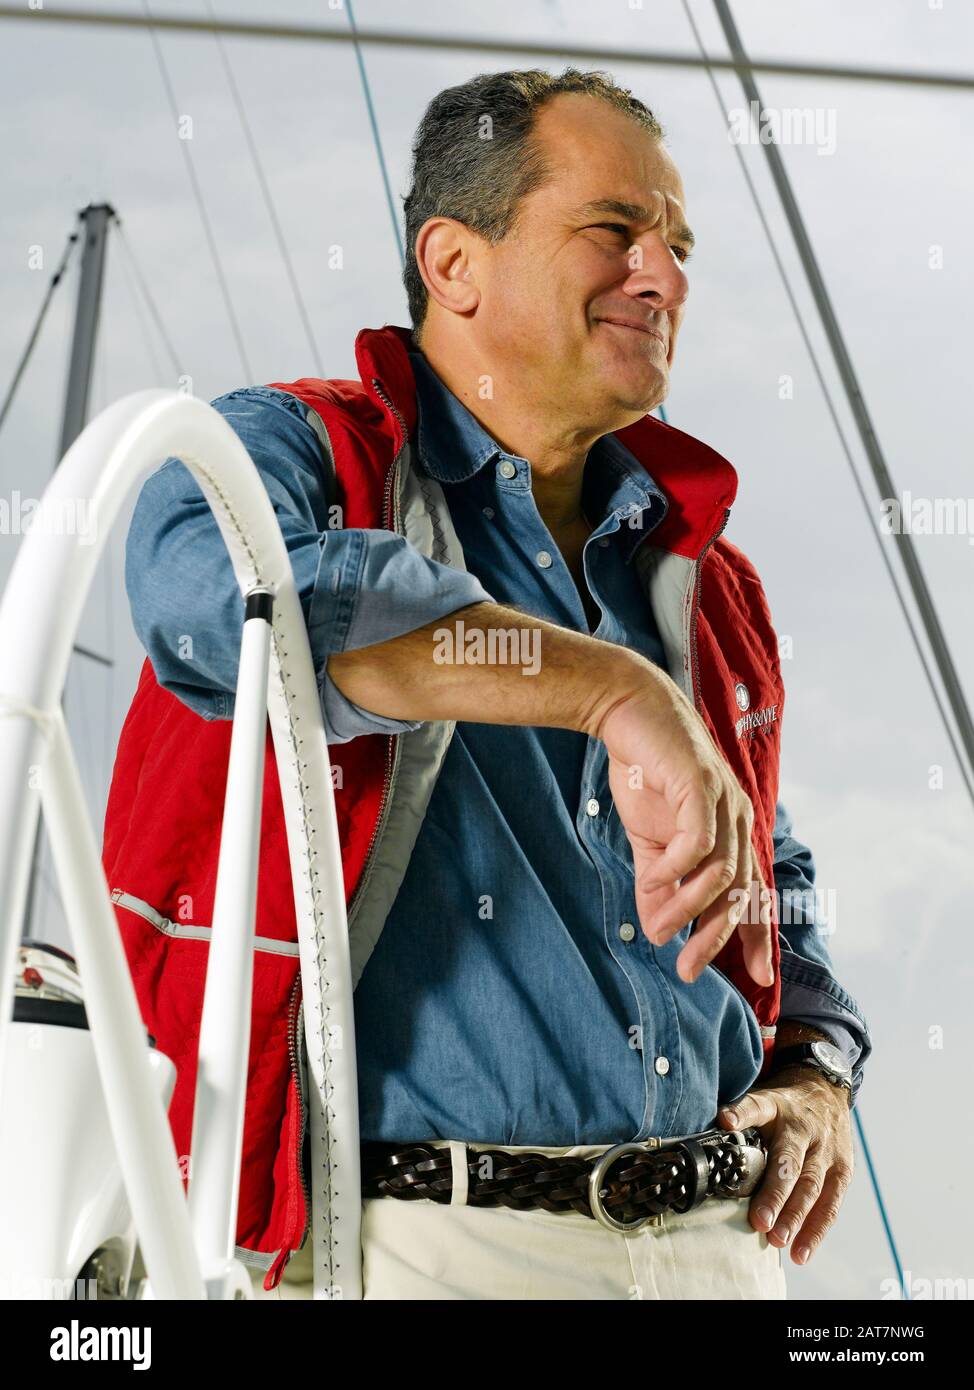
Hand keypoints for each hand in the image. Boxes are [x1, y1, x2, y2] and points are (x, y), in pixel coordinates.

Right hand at [598, 680, 773, 987]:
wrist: (630, 713)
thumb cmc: (646, 772)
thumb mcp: (650, 842)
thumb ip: (657, 885)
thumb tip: (656, 930)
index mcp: (732, 835)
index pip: (754, 894)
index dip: (758, 936)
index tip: (759, 980)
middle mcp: (738, 820)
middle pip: (740, 893)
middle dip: (714, 937)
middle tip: (686, 969)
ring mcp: (723, 802)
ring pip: (721, 872)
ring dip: (690, 907)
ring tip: (658, 929)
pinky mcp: (701, 786)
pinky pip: (698, 841)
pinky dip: (677, 868)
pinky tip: (654, 879)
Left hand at [718, 1068, 853, 1264]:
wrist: (826, 1090)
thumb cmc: (785, 1104)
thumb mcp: (762, 1098)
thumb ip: (740, 1118)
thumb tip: (708, 1137)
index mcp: (778, 1106)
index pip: (757, 1106)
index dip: (742, 1113)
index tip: (725, 1121)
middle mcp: (804, 1128)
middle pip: (789, 1161)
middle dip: (775, 1193)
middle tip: (759, 1220)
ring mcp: (827, 1149)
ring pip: (812, 1185)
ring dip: (795, 1217)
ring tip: (778, 1241)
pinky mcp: (843, 1169)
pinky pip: (831, 1203)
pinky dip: (816, 1229)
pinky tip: (802, 1252)